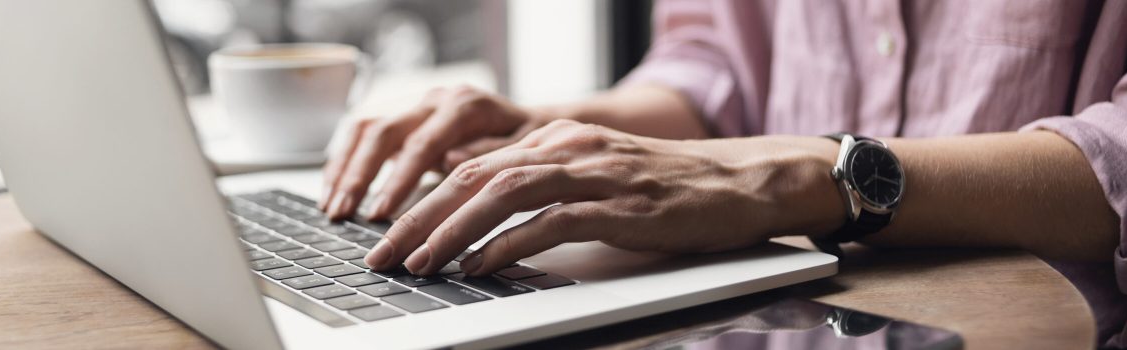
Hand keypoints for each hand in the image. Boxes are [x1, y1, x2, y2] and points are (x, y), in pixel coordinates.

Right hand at [321, 85, 550, 219]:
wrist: (532, 121)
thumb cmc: (533, 141)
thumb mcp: (528, 148)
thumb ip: (490, 155)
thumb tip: (449, 162)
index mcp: (465, 106)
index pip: (422, 143)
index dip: (398, 179)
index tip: (381, 214)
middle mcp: (434, 99)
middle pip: (383, 131)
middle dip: (358, 176)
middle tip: (342, 215)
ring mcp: (415, 104)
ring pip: (365, 127)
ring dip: (343, 168)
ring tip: (331, 208)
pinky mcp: (404, 115)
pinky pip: (363, 131)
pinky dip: (344, 160)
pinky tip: (334, 190)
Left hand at [364, 120, 845, 275]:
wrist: (742, 182)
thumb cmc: (666, 189)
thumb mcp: (592, 175)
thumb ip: (541, 185)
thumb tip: (478, 215)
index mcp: (553, 138)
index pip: (469, 166)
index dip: (420, 200)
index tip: (387, 234)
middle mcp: (566, 146)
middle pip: (471, 176)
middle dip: (418, 216)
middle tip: (383, 254)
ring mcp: (592, 172)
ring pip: (501, 194)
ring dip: (451, 230)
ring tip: (419, 262)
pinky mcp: (619, 204)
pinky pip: (550, 222)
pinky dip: (507, 245)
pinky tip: (480, 266)